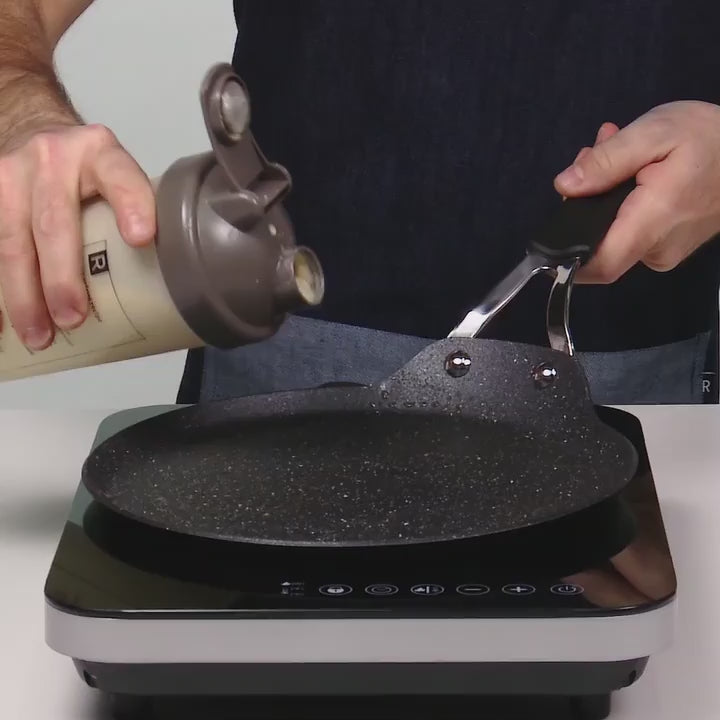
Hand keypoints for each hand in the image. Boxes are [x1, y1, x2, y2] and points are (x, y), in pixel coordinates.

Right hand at [0, 123, 154, 349]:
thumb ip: (135, 210)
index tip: (140, 238)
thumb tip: (164, 278)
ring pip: (11, 240)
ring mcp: (9, 174)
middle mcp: (51, 158)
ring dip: (24, 295)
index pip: (119, 177)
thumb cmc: (85, 171)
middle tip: (73, 318)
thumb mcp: (117, 174)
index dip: (130, 206)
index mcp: (99, 153)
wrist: (32, 130)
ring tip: (39, 334)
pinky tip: (6, 321)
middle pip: (54, 224)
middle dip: (62, 278)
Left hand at [554, 101, 719, 282]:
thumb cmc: (711, 137)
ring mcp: (665, 252)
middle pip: (599, 244)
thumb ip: (607, 161)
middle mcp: (657, 249)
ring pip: (613, 235)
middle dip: (585, 201)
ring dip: (603, 195)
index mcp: (652, 223)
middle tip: (592, 153)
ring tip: (612, 149)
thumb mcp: (655, 132)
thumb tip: (565, 185)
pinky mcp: (669, 245)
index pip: (600, 266)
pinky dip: (622, 203)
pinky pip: (632, 232)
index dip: (568, 260)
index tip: (552, 235)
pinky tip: (631, 168)